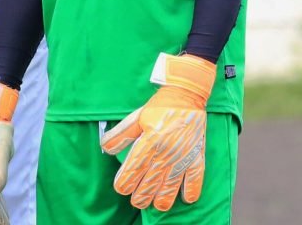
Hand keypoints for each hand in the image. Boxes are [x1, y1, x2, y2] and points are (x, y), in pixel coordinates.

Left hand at [100, 53, 215, 211]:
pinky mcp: (196, 155)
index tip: (121, 188)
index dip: (125, 182)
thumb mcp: (136, 118)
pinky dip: (191, 189)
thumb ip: (120, 135)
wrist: (186, 96)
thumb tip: (105, 148)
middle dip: (142, 195)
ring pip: (172, 184)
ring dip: (163, 198)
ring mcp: (183, 155)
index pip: (134, 168)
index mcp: (149, 141)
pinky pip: (196, 177)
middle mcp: (166, 152)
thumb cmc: (159, 107)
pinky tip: (186, 199)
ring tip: (156, 205)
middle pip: (151, 181)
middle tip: (136, 201)